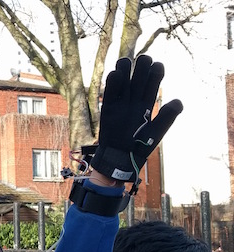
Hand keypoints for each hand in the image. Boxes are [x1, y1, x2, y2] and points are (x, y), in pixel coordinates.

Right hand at [90, 55, 182, 182]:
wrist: (119, 157)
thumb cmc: (139, 146)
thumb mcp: (157, 131)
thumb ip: (167, 116)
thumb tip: (178, 101)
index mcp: (147, 103)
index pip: (153, 81)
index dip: (156, 71)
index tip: (157, 66)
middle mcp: (134, 100)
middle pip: (138, 76)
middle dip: (141, 66)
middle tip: (143, 61)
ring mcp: (120, 102)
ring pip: (123, 79)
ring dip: (125, 69)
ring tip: (126, 63)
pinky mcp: (108, 107)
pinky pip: (110, 91)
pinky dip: (112, 81)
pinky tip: (115, 74)